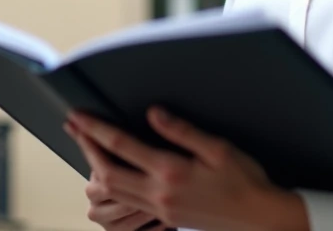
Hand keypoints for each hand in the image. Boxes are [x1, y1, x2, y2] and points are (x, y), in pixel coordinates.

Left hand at [64, 107, 307, 230]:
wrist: (258, 218)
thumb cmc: (244, 180)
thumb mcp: (217, 148)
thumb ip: (181, 130)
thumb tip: (153, 113)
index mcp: (171, 171)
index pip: (121, 146)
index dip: (95, 129)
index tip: (78, 116)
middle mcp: (159, 193)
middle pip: (106, 172)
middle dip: (86, 148)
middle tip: (74, 127)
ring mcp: (160, 209)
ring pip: (113, 191)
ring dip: (95, 167)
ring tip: (88, 146)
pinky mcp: (165, 218)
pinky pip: (128, 202)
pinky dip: (113, 184)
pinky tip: (113, 173)